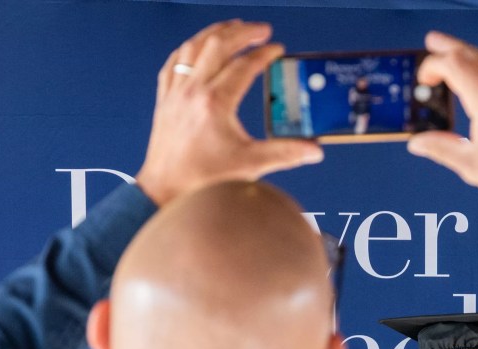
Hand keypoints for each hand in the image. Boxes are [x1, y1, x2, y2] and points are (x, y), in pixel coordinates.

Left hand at [135, 20, 322, 206]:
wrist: (165, 190)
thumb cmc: (202, 182)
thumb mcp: (250, 165)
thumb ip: (285, 153)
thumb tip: (313, 150)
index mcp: (215, 103)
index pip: (245, 65)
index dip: (264, 54)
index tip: (277, 50)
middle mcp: (192, 91)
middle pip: (218, 45)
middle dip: (243, 32)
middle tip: (262, 30)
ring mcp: (175, 93)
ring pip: (193, 47)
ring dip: (215, 33)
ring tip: (233, 28)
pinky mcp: (164, 100)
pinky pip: (173, 63)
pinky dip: (188, 49)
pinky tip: (196, 47)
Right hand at [407, 31, 477, 200]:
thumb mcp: (473, 165)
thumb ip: (443, 148)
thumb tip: (419, 142)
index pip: (454, 65)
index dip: (433, 65)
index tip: (425, 78)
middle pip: (472, 52)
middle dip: (448, 47)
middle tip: (432, 43)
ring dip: (469, 54)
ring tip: (455, 56)